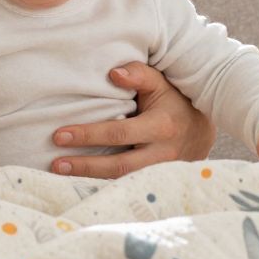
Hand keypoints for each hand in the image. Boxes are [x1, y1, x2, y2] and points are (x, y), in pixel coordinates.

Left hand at [50, 62, 215, 179]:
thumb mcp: (162, 84)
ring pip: (122, 181)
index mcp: (161, 127)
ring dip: (89, 178)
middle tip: (55, 163)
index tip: (59, 134)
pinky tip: (80, 181)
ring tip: (61, 172)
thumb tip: (113, 73)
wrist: (202, 133)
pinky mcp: (155, 183)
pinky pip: (127, 185)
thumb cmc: (176, 102)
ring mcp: (159, 173)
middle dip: (84, 165)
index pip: (119, 133)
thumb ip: (139, 75)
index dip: (88, 135)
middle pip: (118, 166)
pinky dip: (102, 184)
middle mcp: (161, 154)